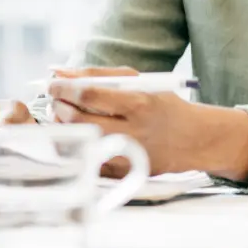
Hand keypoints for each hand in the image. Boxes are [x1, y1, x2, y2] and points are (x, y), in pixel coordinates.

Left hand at [45, 79, 247, 182]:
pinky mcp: (123, 173)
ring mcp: (127, 156)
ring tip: (63, 114)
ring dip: (63, 125)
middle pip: (79, 119)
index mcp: (138, 104)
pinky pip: (87, 158)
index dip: (63, 89)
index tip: (52, 83)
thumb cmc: (163, 104)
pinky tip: (78, 133)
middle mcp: (133, 132)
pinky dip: (76, 144)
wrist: (195, 139)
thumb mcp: (138, 81)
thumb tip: (60, 74)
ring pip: (79, 140)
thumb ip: (98, 75)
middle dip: (58, 106)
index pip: (88, 95)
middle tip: (55, 99)